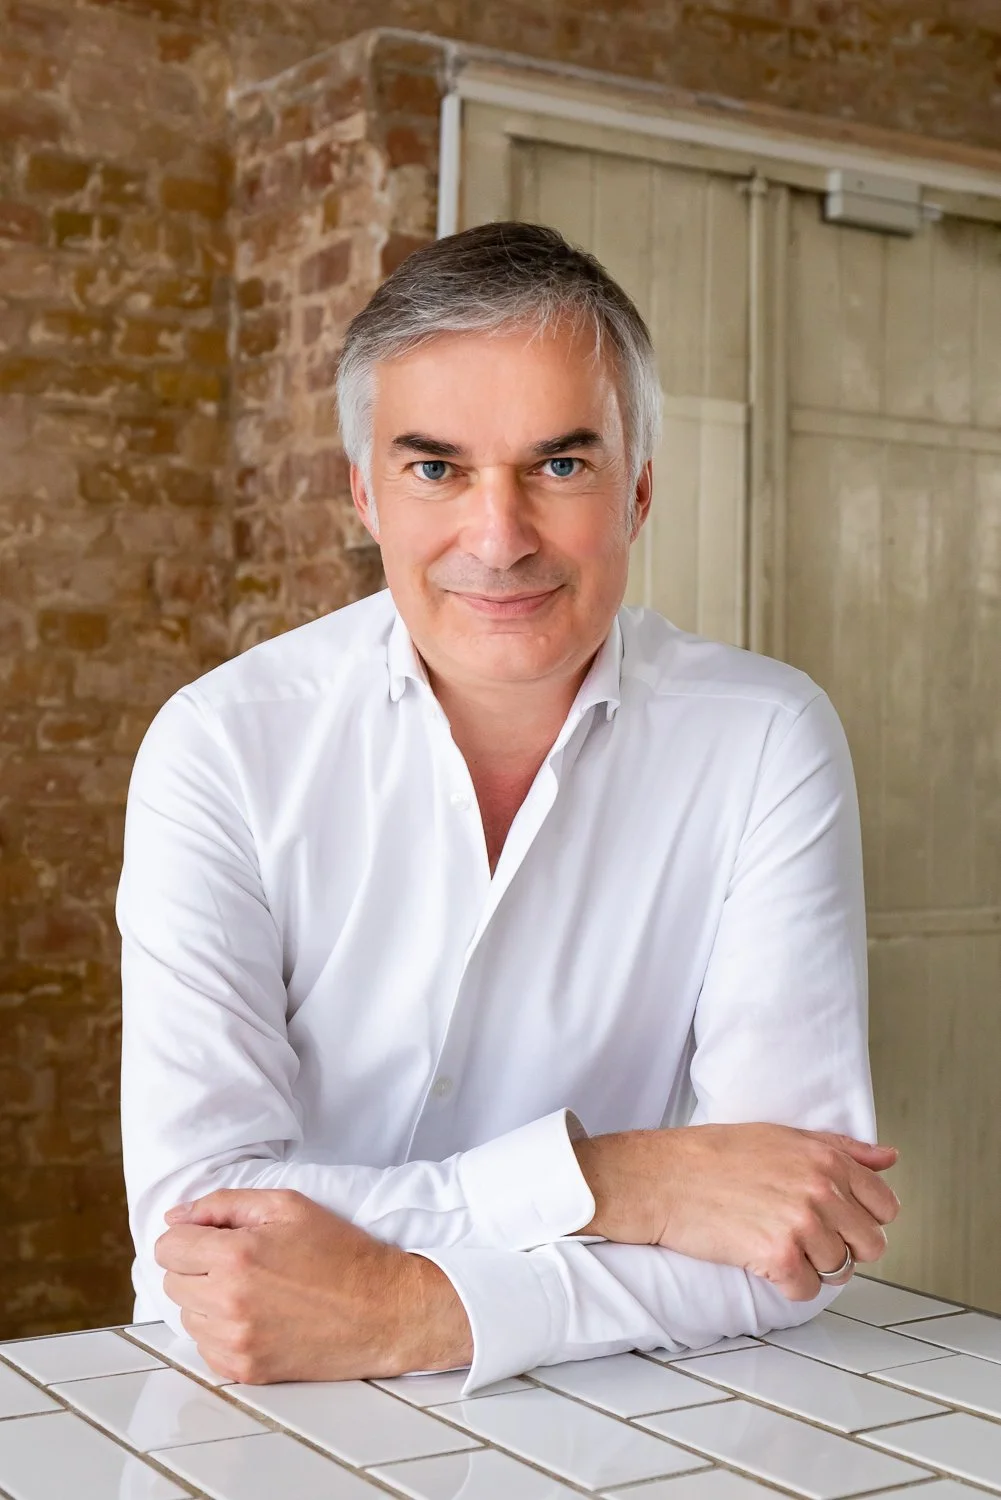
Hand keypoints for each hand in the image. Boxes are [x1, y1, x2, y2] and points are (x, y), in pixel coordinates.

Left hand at [155, 1189, 471, 1383]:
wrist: (383, 1310)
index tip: (214, 1237)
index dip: (190, 1235)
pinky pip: (204, 1346)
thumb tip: (175, 1218)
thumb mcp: (287, 1206)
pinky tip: (256, 1315)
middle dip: (198, 1265)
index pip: (167, 1246)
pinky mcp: (244, 1370)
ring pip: (186, 1315)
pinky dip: (221, 1330)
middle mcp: (228, 1302)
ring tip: (252, 1288)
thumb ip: (223, 1204)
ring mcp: (235, 1342)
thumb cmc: (340, 1252)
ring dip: (207, 1299)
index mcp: (236, 1256)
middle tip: (240, 1260)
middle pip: (172, 1281)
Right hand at [573, 1124, 899, 1301]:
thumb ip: (842, 1149)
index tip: (837, 1220)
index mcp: (826, 1157)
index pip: (885, 1206)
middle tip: (806, 1238)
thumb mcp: (783, 1136)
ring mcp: (802, 1223)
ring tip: (778, 1246)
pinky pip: (807, 1290)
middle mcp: (821, 1188)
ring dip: (813, 1266)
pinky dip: (788, 1285)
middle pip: (870, 1244)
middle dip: (843, 1247)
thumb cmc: (714, 1154)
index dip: (861, 1218)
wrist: (662, 1177)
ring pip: (840, 1270)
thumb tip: (889, 1158)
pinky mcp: (778, 1256)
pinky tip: (763, 1262)